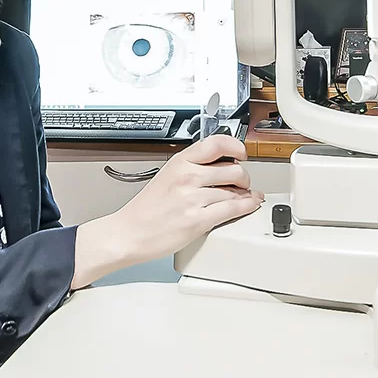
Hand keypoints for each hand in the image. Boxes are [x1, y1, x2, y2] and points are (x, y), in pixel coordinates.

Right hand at [71, 135, 262, 288]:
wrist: (129, 233)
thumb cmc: (146, 209)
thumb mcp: (167, 176)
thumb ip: (193, 168)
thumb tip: (223, 166)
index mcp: (179, 162)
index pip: (217, 143)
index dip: (236, 147)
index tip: (241, 154)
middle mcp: (187, 176)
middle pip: (234, 169)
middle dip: (244, 177)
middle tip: (242, 183)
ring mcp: (193, 198)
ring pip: (236, 191)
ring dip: (245, 195)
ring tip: (244, 198)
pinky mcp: (198, 220)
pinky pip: (233, 209)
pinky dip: (247, 207)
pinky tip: (249, 205)